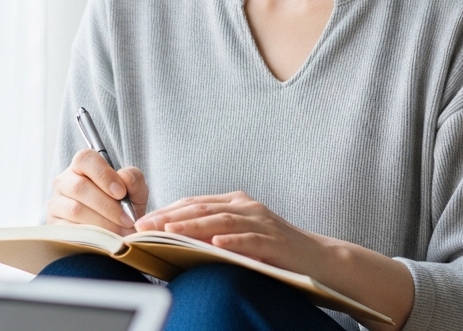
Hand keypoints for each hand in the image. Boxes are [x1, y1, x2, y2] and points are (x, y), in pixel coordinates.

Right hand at [46, 149, 148, 233]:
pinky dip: (91, 236)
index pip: (85, 159)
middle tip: (127, 220)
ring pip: (75, 209)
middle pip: (80, 187)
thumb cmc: (123, 207)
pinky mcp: (54, 226)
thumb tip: (124, 177)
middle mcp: (64, 181)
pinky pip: (69, 230)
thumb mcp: (135, 191)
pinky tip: (105, 239)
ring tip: (120, 232)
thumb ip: (134, 179)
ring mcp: (56, 204)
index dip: (104, 175)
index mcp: (82, 166)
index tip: (121, 192)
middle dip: (107, 206)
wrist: (114, 234)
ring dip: (102, 222)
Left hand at [138, 191, 414, 329]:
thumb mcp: (240, 238)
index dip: (168, 209)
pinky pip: (251, 239)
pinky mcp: (276, 240)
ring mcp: (262, 221)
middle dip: (171, 215)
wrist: (320, 260)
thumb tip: (175, 241)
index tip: (142, 220)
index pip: (195, 202)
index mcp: (236, 203)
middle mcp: (247, 207)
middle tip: (145, 224)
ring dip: (193, 225)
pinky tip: (215, 243)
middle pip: (202, 207)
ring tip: (170, 229)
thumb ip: (213, 234)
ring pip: (221, 220)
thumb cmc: (275, 253)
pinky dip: (233, 239)